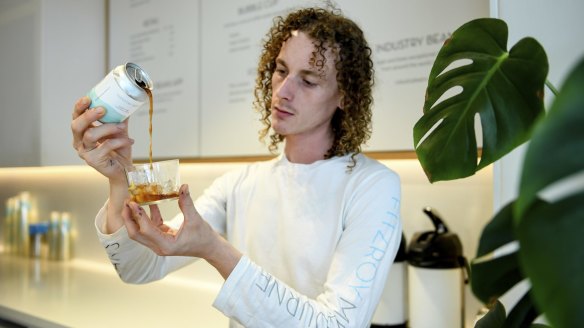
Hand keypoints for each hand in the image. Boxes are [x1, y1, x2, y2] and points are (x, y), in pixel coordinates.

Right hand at [70, 96, 133, 182]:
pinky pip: (106, 146)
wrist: (125, 170)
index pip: (76, 117)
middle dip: (88, 115)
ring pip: (90, 135)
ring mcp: (85, 152)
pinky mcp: (93, 161)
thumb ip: (119, 118)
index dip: (79, 107)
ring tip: (122, 126)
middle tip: (103, 109)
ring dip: (109, 128)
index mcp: (82, 133)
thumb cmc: (119, 150)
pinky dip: (120, 141)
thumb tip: (126, 103)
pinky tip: (130, 141)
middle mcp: (79, 142)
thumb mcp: (119, 131)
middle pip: (76, 126)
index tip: (88, 98)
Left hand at [122, 184, 241, 278]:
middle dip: (129, 218)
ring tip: (133, 200)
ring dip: (135, 217)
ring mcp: (159, 243)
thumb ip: (186, 203)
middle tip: (127, 201)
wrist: (209, 248)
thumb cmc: (204, 237)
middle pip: (136, 234)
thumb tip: (183, 187)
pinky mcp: (162, 238)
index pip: (146, 230)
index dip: (138, 215)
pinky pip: (150, 226)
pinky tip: (149, 202)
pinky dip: (148, 215)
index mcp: (166, 245)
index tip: (133, 202)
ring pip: (140, 231)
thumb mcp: (195, 219)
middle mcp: (159, 246)